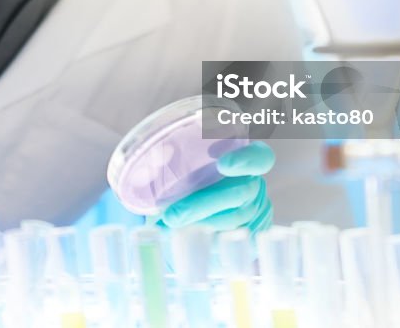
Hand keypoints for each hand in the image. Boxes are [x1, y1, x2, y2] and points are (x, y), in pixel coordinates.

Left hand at [155, 142, 274, 231]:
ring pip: (232, 220)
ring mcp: (255, 213)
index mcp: (243, 160)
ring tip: (167, 226)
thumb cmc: (186, 185)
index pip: (259, 157)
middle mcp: (253, 185)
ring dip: (198, 224)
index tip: (222, 164)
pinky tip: (182, 239)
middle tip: (172, 214)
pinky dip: (203, 240)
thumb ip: (168, 164)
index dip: (246, 159)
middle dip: (203, 204)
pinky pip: (230, 241)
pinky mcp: (249, 239)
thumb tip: (140, 170)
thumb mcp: (179, 170)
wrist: (195, 219)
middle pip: (239, 193)